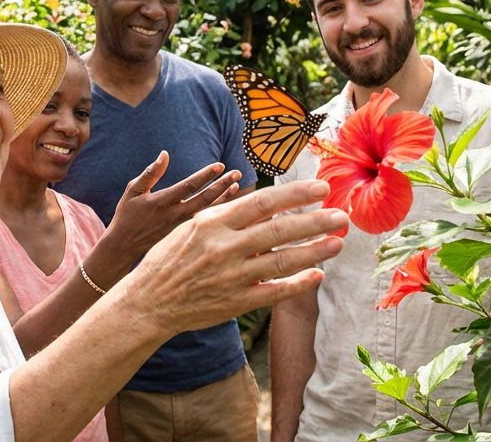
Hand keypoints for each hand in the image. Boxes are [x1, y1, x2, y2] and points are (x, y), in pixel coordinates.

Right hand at [103, 152, 239, 260]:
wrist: (124, 246)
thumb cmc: (127, 215)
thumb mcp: (133, 190)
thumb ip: (150, 173)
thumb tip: (165, 154)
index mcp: (162, 202)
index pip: (188, 186)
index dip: (205, 176)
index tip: (220, 165)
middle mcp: (175, 215)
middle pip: (204, 199)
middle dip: (222, 185)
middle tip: (236, 172)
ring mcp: (181, 226)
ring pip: (208, 211)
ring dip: (223, 197)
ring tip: (236, 184)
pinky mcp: (183, 233)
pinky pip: (205, 219)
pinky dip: (217, 210)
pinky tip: (226, 201)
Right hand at [113, 179, 345, 336]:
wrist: (149, 301)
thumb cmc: (170, 258)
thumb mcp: (193, 226)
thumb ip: (228, 216)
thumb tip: (264, 203)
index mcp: (213, 222)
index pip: (263, 202)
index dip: (296, 194)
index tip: (321, 188)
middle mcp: (225, 247)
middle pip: (279, 230)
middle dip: (315, 221)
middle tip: (342, 215)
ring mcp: (232, 276)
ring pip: (283, 261)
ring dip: (315, 251)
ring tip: (338, 242)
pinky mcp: (236, 302)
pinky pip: (275, 292)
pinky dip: (298, 283)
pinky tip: (317, 275)